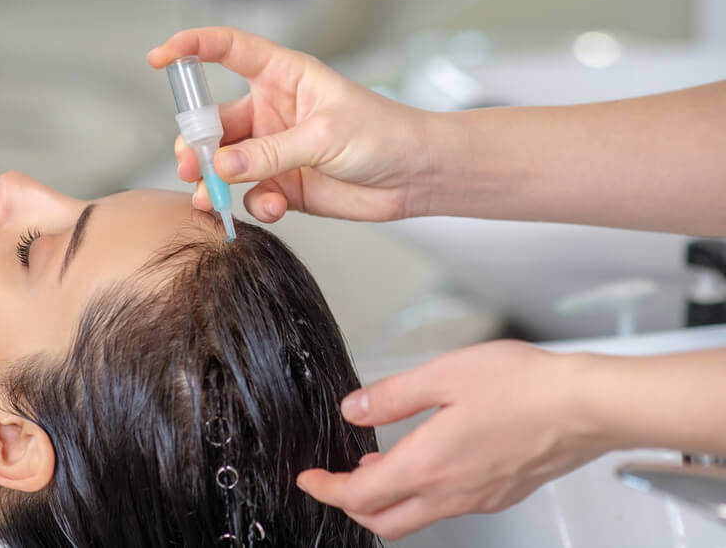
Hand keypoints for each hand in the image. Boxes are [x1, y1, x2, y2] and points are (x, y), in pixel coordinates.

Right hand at [148, 27, 433, 222]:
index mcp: (283, 76)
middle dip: (197, 143)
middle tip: (190, 165)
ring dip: (213, 180)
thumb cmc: (383, 134)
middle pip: (216, 121)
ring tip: (208, 197)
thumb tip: (220, 166)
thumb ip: (270, 153)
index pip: (228, 50)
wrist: (414, 177)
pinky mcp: (282, 184)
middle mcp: (272, 110)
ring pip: (226, 163)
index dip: (191, 48)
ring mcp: (275, 149)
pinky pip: (250, 195)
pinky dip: (252, 204)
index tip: (159, 59)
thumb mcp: (324, 136)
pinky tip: (271, 208)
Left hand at [296, 340, 605, 540]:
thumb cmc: (523, 387)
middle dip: (351, 505)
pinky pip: (450, 506)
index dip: (326, 490)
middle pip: (383, 521)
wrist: (587, 405)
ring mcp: (479, 499)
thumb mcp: (442, 376)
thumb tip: (354, 410)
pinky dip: (423, 493)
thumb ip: (391, 396)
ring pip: (417, 517)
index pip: (359, 496)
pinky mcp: (501, 494)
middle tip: (336, 480)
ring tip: (376, 466)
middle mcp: (451, 493)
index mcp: (427, 466)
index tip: (309, 479)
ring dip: (387, 499)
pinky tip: (427, 461)